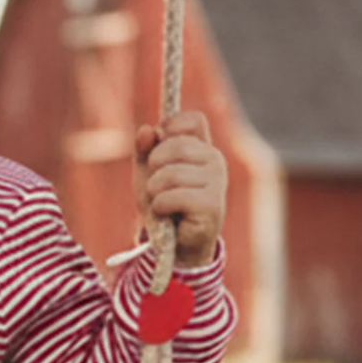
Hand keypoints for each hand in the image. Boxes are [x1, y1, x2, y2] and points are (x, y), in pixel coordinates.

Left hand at [133, 111, 226, 267]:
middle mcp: (215, 160)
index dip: (170, 127)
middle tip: (156, 186)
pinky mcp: (211, 205)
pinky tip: (166, 214)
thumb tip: (148, 129)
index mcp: (202, 147)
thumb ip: (144, 148)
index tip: (158, 147)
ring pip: (170, 173)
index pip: (193, 119)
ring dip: (154, 191)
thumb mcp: (147, 172)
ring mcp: (217, 182)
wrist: (175, 242)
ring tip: (161, 202)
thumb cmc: (163, 203)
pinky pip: (172, 196)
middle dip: (154, 167)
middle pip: (175, 145)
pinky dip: (159, 207)